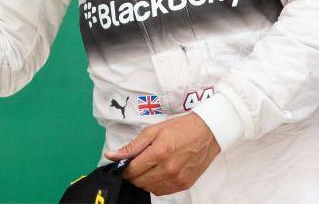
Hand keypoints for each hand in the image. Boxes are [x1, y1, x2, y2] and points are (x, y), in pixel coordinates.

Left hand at [103, 112, 220, 195]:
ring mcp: (177, 179)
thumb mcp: (153, 131)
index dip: (124, 168)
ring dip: (144, 180)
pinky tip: (158, 172)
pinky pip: (162, 191)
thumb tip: (111, 156)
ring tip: (148, 166)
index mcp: (159, 153)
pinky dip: (156, 184)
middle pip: (139, 181)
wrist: (208, 132)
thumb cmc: (180, 128)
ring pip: (150, 188)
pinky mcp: (184, 184)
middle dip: (132, 174)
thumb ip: (132, 146)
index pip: (131, 170)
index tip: (124, 163)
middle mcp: (168, 169)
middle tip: (135, 164)